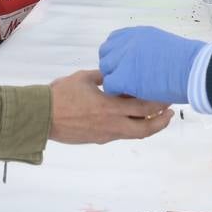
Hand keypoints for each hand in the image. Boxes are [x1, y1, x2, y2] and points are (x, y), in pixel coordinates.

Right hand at [49, 69, 174, 144]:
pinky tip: (130, 118)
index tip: (168, 97)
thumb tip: (115, 72)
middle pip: (145, 128)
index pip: (143, 108)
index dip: (159, 104)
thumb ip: (103, 75)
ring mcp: (105, 134)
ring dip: (147, 126)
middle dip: (161, 121)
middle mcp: (112, 124)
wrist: (42, 116)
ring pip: (133, 134)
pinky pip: (120, 133)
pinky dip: (130, 126)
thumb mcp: (84, 77)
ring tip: (155, 117)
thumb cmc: (61, 94)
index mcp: (110, 106)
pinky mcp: (98, 139)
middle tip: (170, 112)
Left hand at [98, 26, 204, 103]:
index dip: (116, 56)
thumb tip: (141, 60)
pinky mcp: (124, 76)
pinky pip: (110, 85)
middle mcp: (128, 42)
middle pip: (106, 55)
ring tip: (129, 88)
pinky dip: (117, 91)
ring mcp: (124, 58)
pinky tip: (130, 94)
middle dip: (113, 67)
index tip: (123, 66)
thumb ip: (146, 49)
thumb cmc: (188, 61)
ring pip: (106, 70)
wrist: (194, 70)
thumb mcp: (162, 44)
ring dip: (115, 79)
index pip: (113, 42)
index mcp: (137, 33)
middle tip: (126, 79)